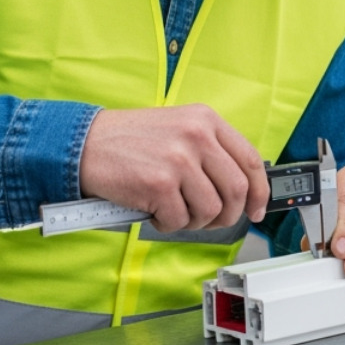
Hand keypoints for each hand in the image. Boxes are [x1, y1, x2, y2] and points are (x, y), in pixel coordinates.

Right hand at [78, 105, 269, 233]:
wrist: (86, 143)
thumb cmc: (130, 141)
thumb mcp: (179, 129)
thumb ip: (209, 152)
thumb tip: (240, 189)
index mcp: (206, 120)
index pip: (250, 160)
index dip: (259, 191)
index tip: (257, 209)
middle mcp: (196, 135)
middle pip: (236, 190)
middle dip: (227, 214)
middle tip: (210, 220)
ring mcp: (179, 159)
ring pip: (210, 210)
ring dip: (194, 221)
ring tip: (173, 211)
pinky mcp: (159, 183)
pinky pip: (179, 219)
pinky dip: (167, 224)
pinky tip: (153, 211)